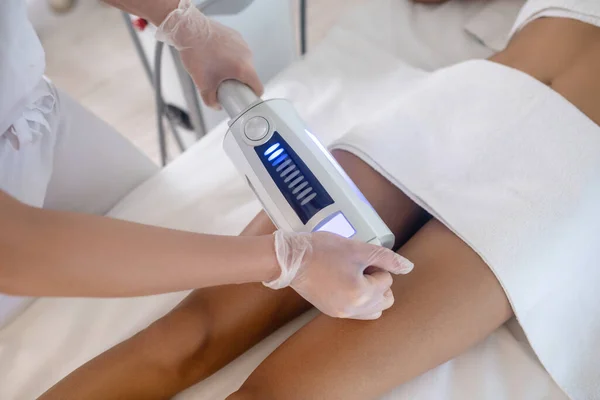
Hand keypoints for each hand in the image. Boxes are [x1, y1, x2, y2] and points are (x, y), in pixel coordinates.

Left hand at [156, 0, 263, 107]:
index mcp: (243, 69)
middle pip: (250, 75)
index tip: (245, 98)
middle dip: (240, 82)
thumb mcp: (202, 84)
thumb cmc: (197, 54)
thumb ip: (210, 101)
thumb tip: (217, 105)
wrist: (189, 30)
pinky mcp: (236, 36)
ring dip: (236, 68)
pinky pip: (238, 51)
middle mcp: (247, 55)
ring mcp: (242, 44)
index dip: (253, 96)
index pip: (258, 88)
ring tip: (219, 67)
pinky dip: (231, 56)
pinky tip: (218, 56)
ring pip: (244, 63)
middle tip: (225, 83)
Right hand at [264, 231, 413, 319]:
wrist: (291, 259)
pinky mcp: (332, 312)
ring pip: (373, 310)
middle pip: (385, 301)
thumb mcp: (358, 249)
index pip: (387, 281)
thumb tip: (408, 267)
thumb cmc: (322, 251)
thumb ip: (386, 258)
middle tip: (360, 267)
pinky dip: (359, 300)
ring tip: (354, 276)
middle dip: (378, 283)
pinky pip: (357, 312)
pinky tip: (346, 283)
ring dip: (371, 294)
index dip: (375, 265)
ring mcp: (341, 313)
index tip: (358, 258)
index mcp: (361, 294)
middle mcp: (353, 309)